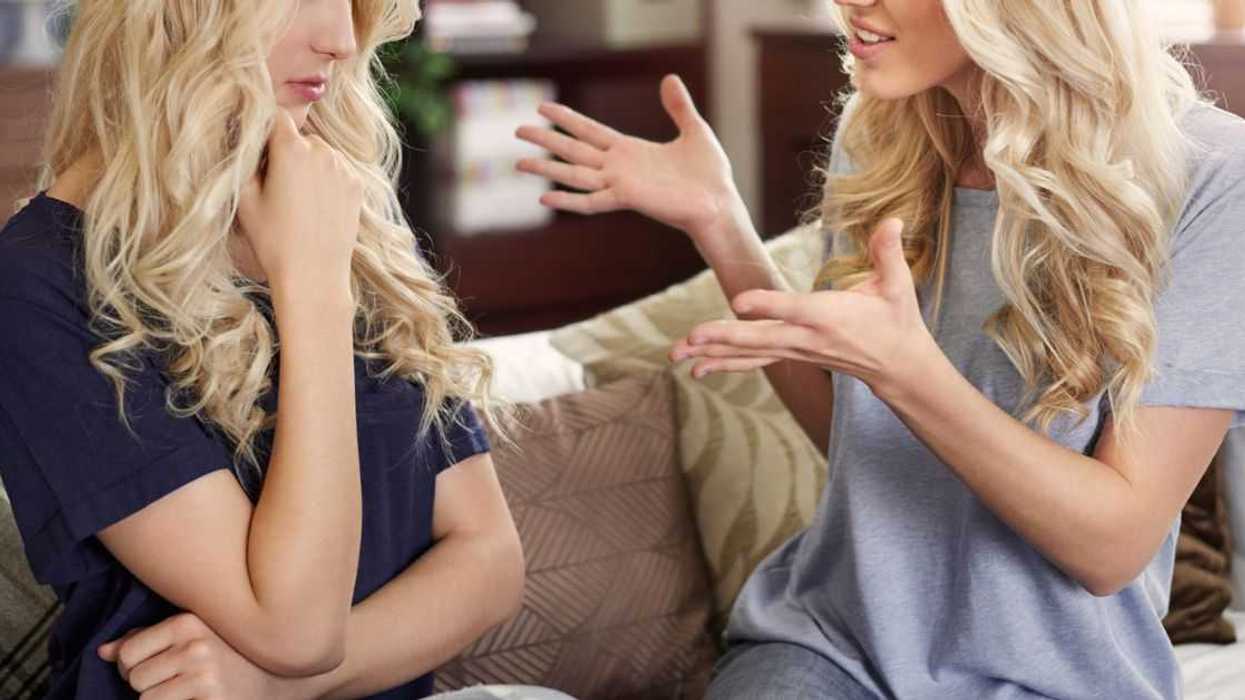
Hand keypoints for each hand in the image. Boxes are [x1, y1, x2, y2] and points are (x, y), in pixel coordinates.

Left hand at [98, 613, 298, 699]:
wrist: (279, 680)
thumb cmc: (229, 658)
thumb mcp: (193, 638)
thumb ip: (148, 640)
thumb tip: (103, 652)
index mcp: (189, 621)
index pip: (127, 653)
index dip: (132, 667)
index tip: (156, 669)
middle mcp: (196, 644)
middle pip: (134, 678)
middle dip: (147, 686)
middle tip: (175, 684)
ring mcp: (205, 675)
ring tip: (186, 694)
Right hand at [236, 110, 362, 294]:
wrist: (313, 275)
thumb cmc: (273, 239)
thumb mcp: (244, 198)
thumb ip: (243, 159)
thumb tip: (244, 137)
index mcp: (291, 148)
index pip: (276, 116)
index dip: (265, 128)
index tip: (259, 147)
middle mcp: (323, 151)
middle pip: (300, 137)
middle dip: (287, 151)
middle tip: (276, 183)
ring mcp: (344, 168)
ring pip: (321, 153)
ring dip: (309, 165)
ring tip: (298, 199)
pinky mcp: (358, 185)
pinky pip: (338, 170)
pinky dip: (327, 180)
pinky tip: (316, 206)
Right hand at [515, 74, 742, 239]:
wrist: (718, 202)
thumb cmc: (709, 173)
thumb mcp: (694, 130)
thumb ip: (678, 107)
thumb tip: (669, 78)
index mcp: (630, 150)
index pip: (590, 131)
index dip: (566, 119)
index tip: (543, 107)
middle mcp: (619, 167)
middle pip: (573, 149)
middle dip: (545, 139)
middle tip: (517, 130)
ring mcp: (620, 183)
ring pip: (574, 174)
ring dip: (547, 168)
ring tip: (518, 162)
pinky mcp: (627, 198)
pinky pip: (591, 201)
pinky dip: (568, 199)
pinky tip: (545, 195)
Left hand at [671, 219, 937, 394]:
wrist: (896, 364)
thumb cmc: (896, 319)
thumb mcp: (898, 285)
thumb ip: (888, 252)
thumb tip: (894, 220)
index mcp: (830, 316)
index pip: (793, 309)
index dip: (766, 304)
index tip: (738, 301)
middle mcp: (806, 337)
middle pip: (759, 338)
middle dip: (722, 336)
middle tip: (690, 336)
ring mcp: (795, 350)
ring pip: (747, 353)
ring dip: (710, 352)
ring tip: (677, 353)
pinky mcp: (790, 355)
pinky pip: (751, 362)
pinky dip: (723, 364)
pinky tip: (695, 369)